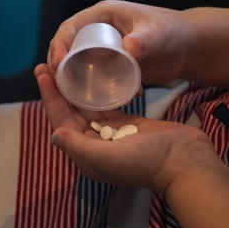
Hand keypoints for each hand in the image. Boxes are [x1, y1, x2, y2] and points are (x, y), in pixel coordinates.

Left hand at [36, 63, 210, 193]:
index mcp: (86, 157)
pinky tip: (90, 77)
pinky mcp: (128, 126)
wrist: (185, 162)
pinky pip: (105, 107)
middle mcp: (95, 147)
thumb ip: (80, 147)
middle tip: (46, 65)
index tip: (42, 73)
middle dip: (57, 91)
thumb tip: (54, 135)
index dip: (50, 98)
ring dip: (74, 90)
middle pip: (70, 114)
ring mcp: (111, 136)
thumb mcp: (110, 157)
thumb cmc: (148, 162)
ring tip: (65, 66)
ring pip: (86, 109)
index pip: (61, 122)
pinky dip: (96, 93)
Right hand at [47, 0, 193, 87]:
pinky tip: (101, 102)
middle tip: (58, 86)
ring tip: (71, 98)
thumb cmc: (174, 32)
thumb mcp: (159, 35)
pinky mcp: (110, 65)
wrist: (187, 48)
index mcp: (102, 15)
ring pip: (76, 63)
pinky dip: (91, 88)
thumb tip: (129, 46)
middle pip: (67, 46)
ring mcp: (102, 49)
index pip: (70, 27)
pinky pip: (92, 76)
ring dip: (71, 79)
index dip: (60, 44)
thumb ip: (146, 39)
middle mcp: (97, 30)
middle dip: (58, 65)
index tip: (58, 65)